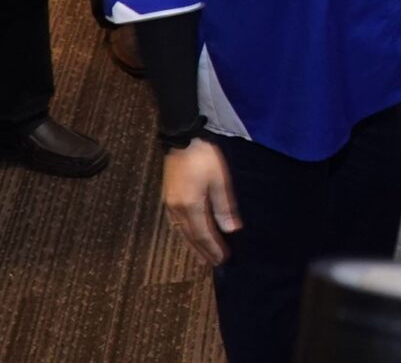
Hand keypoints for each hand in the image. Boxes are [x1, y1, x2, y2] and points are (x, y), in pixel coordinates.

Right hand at [163, 139, 240, 266]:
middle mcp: (177, 209)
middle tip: (214, 263)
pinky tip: (190, 235)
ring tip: (203, 255)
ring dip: (193, 245)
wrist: (182, 138)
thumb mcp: (219, 179)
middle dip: (203, 251)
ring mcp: (170, 204)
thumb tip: (231, 229)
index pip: (203, 234)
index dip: (213, 248)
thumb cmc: (203, 156)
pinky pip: (177, 224)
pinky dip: (186, 234)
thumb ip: (224, 206)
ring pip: (182, 232)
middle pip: (191, 236)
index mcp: (191, 206)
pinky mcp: (169, 198)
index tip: (223, 260)